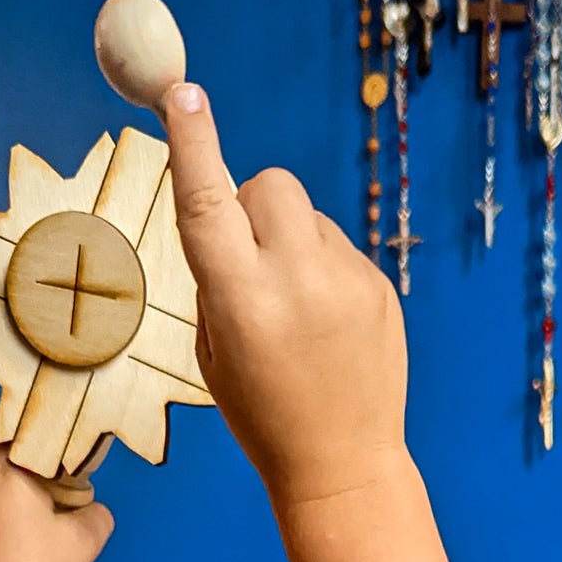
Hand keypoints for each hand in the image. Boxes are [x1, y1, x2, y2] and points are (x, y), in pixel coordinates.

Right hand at [162, 83, 407, 509]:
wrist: (342, 466)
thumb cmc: (264, 414)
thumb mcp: (215, 351)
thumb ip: (218, 277)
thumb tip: (232, 219)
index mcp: (241, 301)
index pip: (208, 204)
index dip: (193, 145)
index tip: (182, 95)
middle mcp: (295, 282)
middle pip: (268, 185)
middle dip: (251, 206)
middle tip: (249, 260)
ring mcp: (345, 282)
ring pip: (306, 216)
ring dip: (291, 244)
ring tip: (296, 314)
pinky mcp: (378, 287)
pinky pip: (338, 249)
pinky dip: (323, 273)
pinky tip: (327, 329)